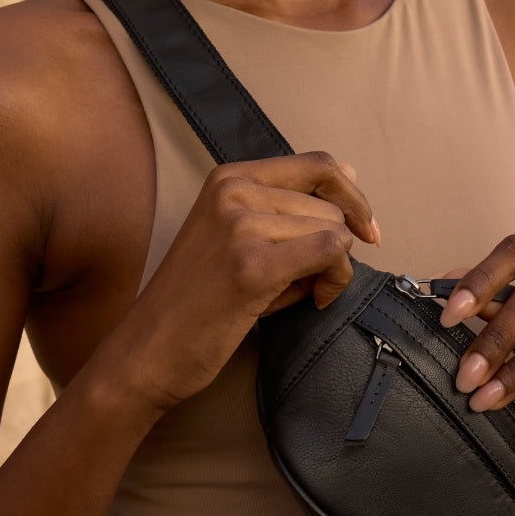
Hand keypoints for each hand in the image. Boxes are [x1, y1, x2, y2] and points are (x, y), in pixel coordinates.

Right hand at [105, 151, 377, 411]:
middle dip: (340, 248)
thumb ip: (286, 216)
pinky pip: (330, 254)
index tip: (366, 231)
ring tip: (305, 295)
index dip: (354, 197)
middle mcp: (234, 191)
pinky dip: (335, 280)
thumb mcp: (235, 241)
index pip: (319, 164)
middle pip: (331, 205)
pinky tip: (316, 301)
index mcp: (229, 178)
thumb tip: (351, 200)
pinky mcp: (252, 266)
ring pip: (335, 231)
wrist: (148, 351)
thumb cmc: (198, 305)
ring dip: (335, 270)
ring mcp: (241, 226)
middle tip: (317, 284)